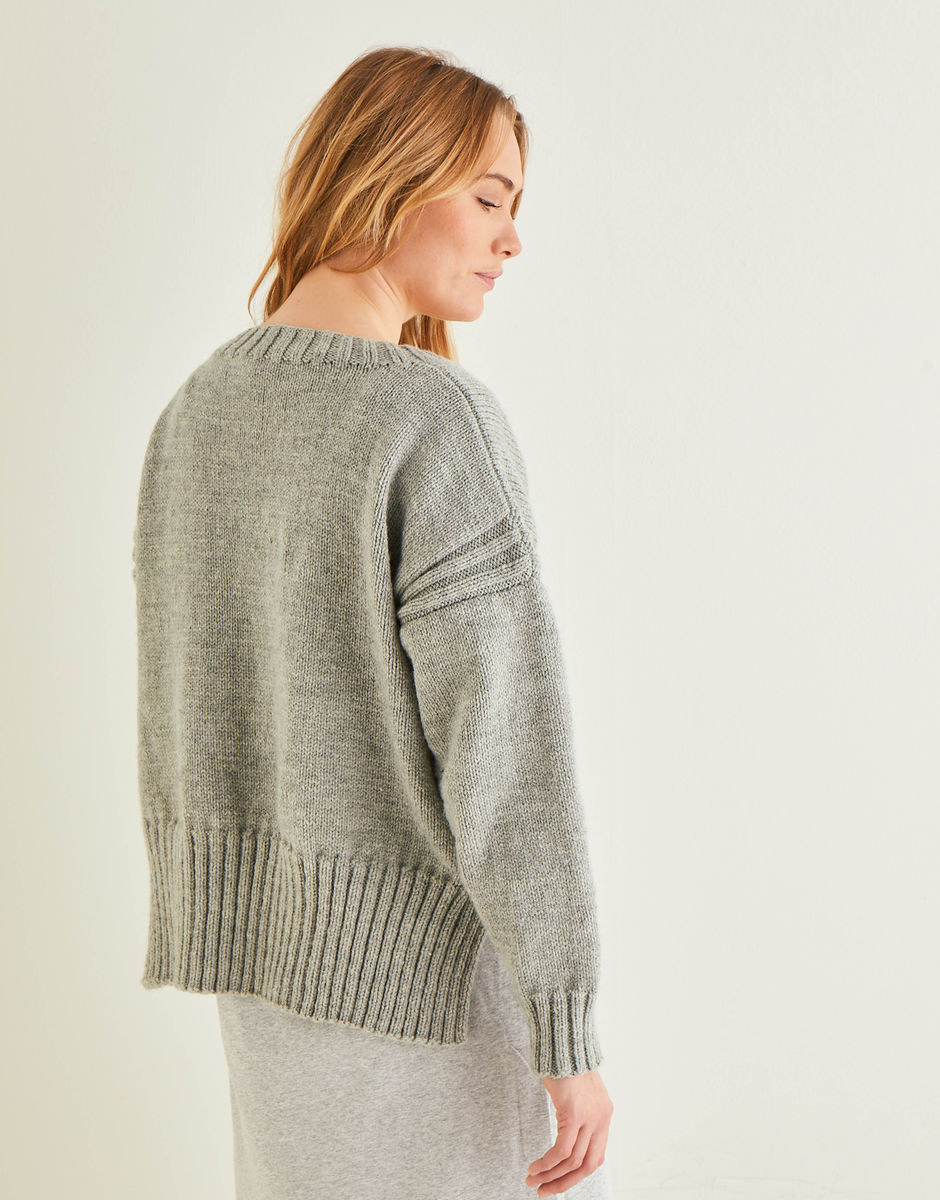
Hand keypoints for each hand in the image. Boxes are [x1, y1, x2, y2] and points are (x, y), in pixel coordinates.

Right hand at [525, 1067, 612, 1195]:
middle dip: (564, 1183)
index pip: (595, 1157)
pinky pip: (561, 1150)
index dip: (577, 1173)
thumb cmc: (567, 1062)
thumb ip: (578, 1112)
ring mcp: (590, 1118)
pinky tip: (535, 1167)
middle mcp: (601, 1120)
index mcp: (604, 1116)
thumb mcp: (579, 1092)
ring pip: (572, 1161)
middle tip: (544, 1190)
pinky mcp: (574, 1114)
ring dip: (550, 1175)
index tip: (559, 1179)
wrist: (565, 1042)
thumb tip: (567, 1131)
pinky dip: (547, 1163)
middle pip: (586, 1166)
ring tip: (533, 1180)